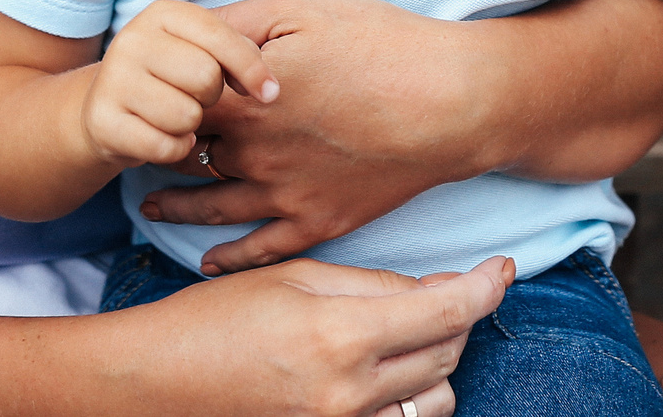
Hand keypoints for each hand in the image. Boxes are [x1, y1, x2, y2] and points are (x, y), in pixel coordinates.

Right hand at [81, 0, 277, 169]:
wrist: (104, 105)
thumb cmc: (170, 74)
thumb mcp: (200, 48)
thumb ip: (239, 52)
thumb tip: (270, 89)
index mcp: (163, 14)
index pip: (219, 36)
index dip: (252, 68)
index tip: (270, 93)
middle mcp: (132, 39)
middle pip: (205, 77)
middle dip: (211, 96)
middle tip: (194, 96)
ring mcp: (113, 80)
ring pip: (186, 116)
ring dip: (191, 125)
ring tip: (174, 114)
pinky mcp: (102, 121)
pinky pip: (165, 146)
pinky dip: (174, 148)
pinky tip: (162, 136)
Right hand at [113, 255, 514, 416]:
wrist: (159, 382)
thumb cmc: (216, 319)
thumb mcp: (294, 278)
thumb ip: (370, 284)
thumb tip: (433, 286)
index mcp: (340, 336)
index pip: (445, 310)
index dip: (485, 286)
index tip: (503, 267)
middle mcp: (349, 393)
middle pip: (447, 352)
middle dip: (458, 315)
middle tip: (444, 285)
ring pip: (435, 396)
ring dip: (439, 360)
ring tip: (410, 330)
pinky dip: (412, 395)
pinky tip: (391, 369)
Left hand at [139, 0, 488, 271]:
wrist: (451, 101)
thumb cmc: (380, 42)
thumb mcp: (300, 8)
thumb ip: (236, 23)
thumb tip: (189, 31)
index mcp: (241, 100)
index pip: (170, 104)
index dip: (152, 100)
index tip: (140, 96)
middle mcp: (252, 154)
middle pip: (184, 157)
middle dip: (159, 151)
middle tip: (138, 150)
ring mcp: (284, 194)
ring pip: (211, 208)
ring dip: (175, 208)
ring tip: (151, 207)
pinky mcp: (319, 222)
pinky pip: (260, 251)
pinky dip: (229, 259)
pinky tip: (210, 261)